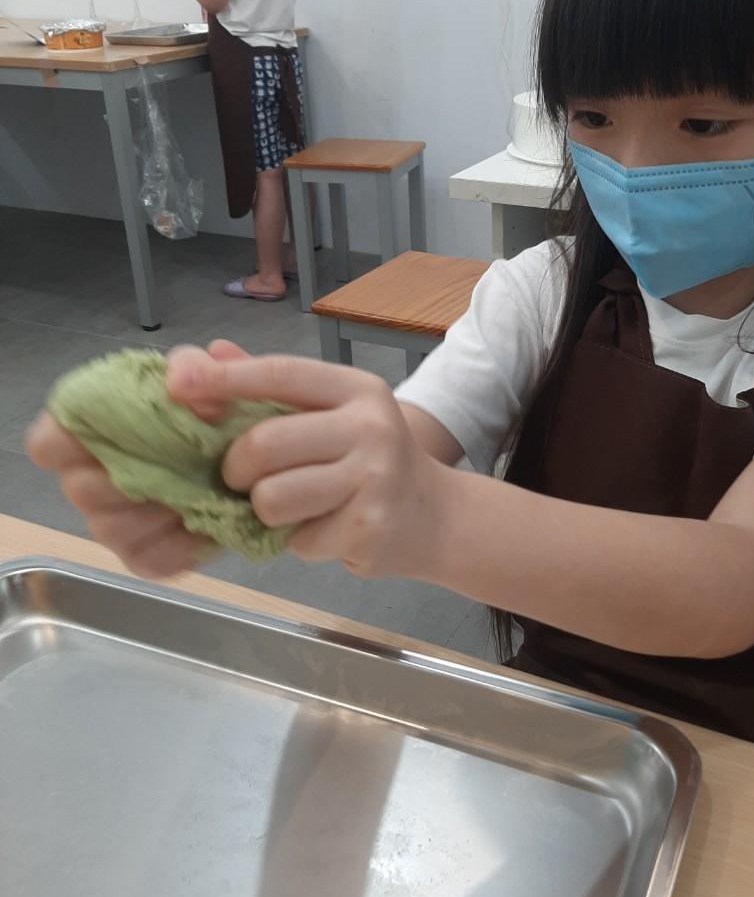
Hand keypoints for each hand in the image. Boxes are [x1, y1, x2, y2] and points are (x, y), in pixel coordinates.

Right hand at [26, 340, 245, 576]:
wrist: (255, 457)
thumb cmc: (213, 411)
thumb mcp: (208, 374)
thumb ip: (193, 366)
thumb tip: (178, 381)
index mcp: (84, 434)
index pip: (46, 444)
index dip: (70, 438)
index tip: (117, 427)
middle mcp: (85, 483)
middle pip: (81, 489)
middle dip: (134, 470)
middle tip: (185, 455)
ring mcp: (111, 527)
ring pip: (114, 526)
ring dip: (163, 504)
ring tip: (205, 484)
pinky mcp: (144, 559)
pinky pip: (154, 557)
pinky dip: (188, 540)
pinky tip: (211, 517)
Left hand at [166, 346, 450, 578]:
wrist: (434, 515)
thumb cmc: (367, 460)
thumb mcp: (331, 414)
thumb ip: (268, 387)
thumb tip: (204, 355)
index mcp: (356, 390)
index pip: (281, 374)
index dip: (226, 379)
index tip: (177, 382)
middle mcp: (370, 426)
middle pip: (265, 444)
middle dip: (236, 469)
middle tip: (244, 478)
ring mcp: (373, 478)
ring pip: (272, 497)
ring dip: (265, 510)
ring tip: (291, 506)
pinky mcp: (369, 527)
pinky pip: (297, 539)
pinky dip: (299, 541)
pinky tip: (326, 528)